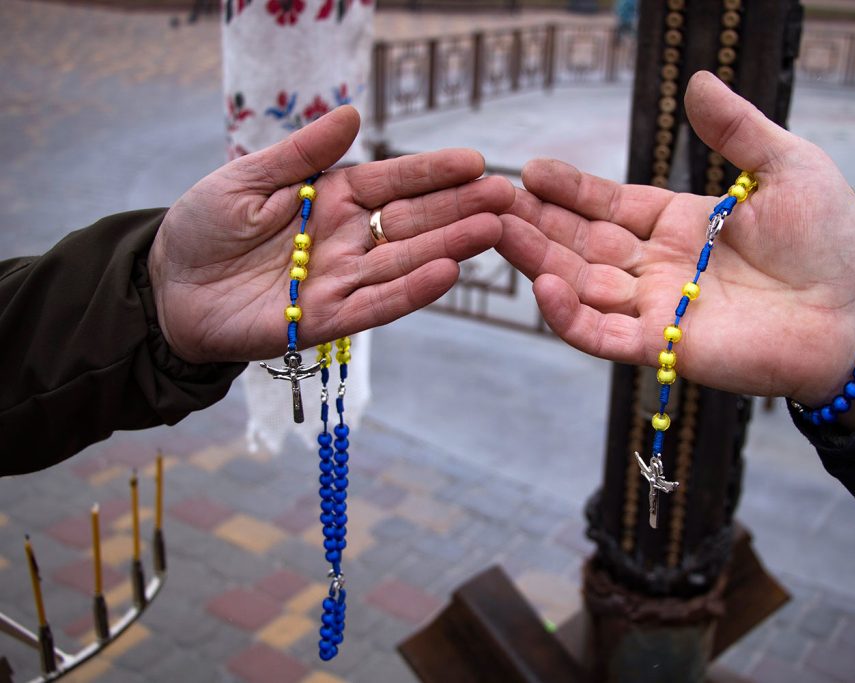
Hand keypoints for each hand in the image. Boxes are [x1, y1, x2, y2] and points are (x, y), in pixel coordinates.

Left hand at [150, 106, 514, 363]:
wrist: (167, 289)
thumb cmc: (203, 227)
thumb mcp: (246, 177)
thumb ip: (302, 153)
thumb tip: (353, 114)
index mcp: (333, 199)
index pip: (393, 181)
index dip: (433, 172)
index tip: (476, 161)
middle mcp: (348, 239)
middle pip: (412, 222)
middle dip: (459, 209)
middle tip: (505, 197)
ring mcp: (341, 280)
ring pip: (404, 262)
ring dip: (449, 247)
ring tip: (492, 231)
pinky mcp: (326, 320)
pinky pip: (375, 304)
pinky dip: (411, 291)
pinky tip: (448, 274)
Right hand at [498, 71, 854, 424]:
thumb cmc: (832, 240)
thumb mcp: (786, 166)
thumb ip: (735, 128)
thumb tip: (697, 80)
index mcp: (682, 225)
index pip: (610, 205)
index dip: (571, 188)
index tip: (531, 169)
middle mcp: (661, 267)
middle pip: (582, 244)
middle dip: (536, 222)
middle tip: (490, 199)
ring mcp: (659, 308)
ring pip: (580, 285)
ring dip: (537, 260)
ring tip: (497, 232)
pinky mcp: (665, 346)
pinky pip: (603, 334)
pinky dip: (568, 315)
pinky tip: (542, 283)